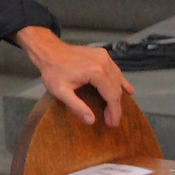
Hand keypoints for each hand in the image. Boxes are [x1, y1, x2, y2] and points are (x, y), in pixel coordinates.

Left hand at [14, 26, 133, 125]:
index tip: (113, 124)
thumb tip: (91, 121)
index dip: (114, 112)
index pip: (112, 96)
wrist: (48, 50)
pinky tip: (127, 90)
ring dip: (117, 95)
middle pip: (116, 89)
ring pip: (117, 80)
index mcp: (96, 72)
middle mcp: (104, 63)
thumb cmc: (53, 70)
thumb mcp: (61, 92)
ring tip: (114, 110)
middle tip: (112, 121)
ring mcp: (104, 57)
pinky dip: (119, 82)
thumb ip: (77, 107)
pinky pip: (115, 71)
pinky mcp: (102, 54)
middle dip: (115, 106)